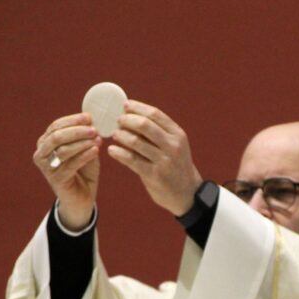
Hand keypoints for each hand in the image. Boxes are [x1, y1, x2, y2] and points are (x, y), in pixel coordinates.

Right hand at [33, 113, 103, 229]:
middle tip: (94, 129)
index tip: (89, 117)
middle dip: (77, 131)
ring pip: (64, 150)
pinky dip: (85, 155)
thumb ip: (84, 136)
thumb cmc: (83, 170)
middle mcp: (41, 153)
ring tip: (98, 139)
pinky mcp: (56, 179)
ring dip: (82, 143)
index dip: (73, 120)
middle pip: (57, 136)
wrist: (82, 197)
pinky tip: (96, 150)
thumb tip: (91, 119)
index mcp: (45, 142)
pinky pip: (71, 164)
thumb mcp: (83, 149)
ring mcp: (46, 168)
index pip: (56, 126)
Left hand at [107, 100, 200, 215]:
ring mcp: (164, 161)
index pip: (155, 114)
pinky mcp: (155, 175)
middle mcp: (173, 146)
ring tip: (114, 134)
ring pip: (136, 142)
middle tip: (117, 121)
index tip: (125, 105)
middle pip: (145, 125)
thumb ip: (159, 132)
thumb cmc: (176, 166)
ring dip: (121, 135)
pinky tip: (111, 150)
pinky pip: (132, 160)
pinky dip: (119, 153)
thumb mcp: (175, 146)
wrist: (187, 193)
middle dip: (127, 120)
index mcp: (177, 134)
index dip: (137, 108)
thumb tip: (132, 116)